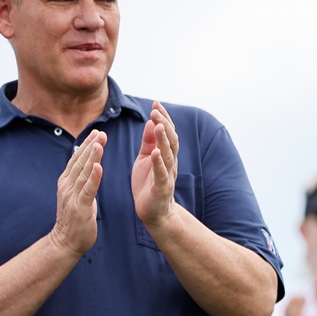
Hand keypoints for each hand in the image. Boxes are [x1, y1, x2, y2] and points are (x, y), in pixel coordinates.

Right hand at [49, 130, 106, 256]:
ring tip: (100, 143)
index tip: (97, 132)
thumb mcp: (77, 195)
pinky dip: (94, 177)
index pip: (77, 160)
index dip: (87, 145)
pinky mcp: (80, 207)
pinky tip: (99, 167)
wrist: (65, 242)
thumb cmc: (75, 219)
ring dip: (92, 157)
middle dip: (91, 146)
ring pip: (84, 172)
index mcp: (67, 182)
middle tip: (101, 132)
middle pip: (80, 162)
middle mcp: (67, 186)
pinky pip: (88, 190)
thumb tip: (89, 166)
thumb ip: (81, 181)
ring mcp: (72, 196)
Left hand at [132, 102, 179, 227]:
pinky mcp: (162, 188)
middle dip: (164, 124)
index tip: (156, 103)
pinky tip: (156, 153)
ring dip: (164, 139)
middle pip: (170, 140)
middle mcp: (170, 162)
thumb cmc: (148, 184)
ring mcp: (168, 175)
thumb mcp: (145, 159)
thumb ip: (149, 142)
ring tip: (159, 125)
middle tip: (156, 110)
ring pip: (168, 154)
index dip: (163, 118)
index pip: (167, 133)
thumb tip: (151, 122)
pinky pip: (162, 173)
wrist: (154, 212)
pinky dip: (159, 162)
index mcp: (165, 154)